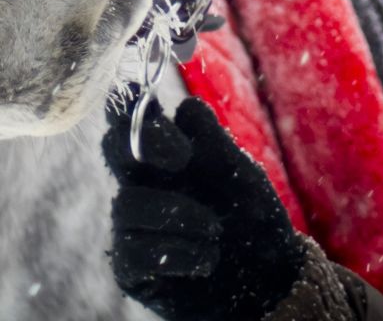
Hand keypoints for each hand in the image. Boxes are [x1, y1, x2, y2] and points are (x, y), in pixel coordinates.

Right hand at [104, 95, 308, 319]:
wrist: (269, 278)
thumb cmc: (252, 217)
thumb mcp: (241, 174)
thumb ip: (213, 141)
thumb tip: (185, 108)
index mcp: (166, 151)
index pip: (133, 117)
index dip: (130, 104)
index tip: (156, 108)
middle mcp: (143, 182)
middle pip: (113, 147)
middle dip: (145, 145)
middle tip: (183, 157)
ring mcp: (133, 224)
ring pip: (126, 204)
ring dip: (175, 212)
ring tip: (214, 228)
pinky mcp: (131, 267)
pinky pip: (131, 250)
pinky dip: (175, 251)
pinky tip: (206, 257)